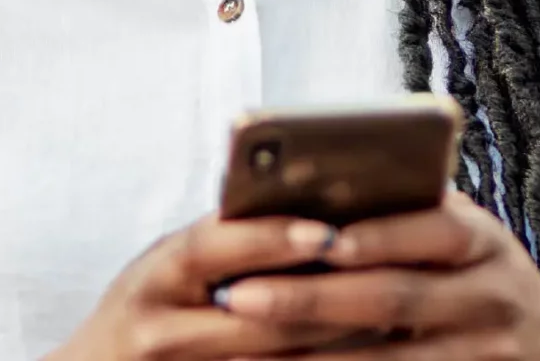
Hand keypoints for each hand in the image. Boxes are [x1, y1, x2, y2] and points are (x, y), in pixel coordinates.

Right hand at [44, 213, 365, 359]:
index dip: (271, 237)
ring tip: (387, 313)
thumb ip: (227, 238)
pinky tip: (356, 351)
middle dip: (325, 296)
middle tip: (386, 274)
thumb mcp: (173, 262)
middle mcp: (160, 327)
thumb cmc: (152, 302)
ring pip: (271, 359)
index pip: (214, 247)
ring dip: (333, 337)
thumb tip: (313, 195)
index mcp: (157, 273)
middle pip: (255, 313)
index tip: (327, 230)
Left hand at [210, 191, 539, 359]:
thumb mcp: (468, 248)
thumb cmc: (490, 293)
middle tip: (238, 296)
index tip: (310, 237)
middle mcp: (491, 291)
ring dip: (310, 356)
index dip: (371, 234)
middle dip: (310, 297)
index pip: (428, 226)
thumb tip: (307, 204)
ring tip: (243, 350)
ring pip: (387, 358)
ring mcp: (485, 350)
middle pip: (393, 295)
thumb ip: (410, 225)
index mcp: (481, 238)